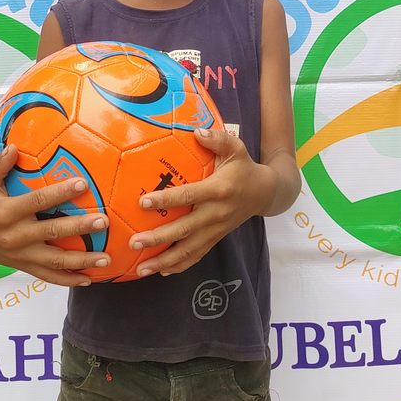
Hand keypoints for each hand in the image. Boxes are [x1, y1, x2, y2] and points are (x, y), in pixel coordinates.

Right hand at [0, 144, 111, 285]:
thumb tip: (13, 147)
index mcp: (6, 213)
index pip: (37, 201)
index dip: (60, 192)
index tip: (82, 183)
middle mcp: (15, 236)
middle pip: (52, 232)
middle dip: (79, 227)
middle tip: (103, 222)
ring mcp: (21, 255)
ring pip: (55, 260)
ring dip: (82, 259)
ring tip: (106, 257)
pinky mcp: (24, 266)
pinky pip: (49, 277)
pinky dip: (69, 279)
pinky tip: (89, 278)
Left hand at [129, 128, 276, 276]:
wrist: (265, 193)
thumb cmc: (244, 168)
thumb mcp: (236, 148)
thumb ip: (217, 139)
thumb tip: (196, 130)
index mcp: (219, 190)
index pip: (189, 196)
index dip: (166, 199)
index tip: (143, 202)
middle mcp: (216, 213)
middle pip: (185, 230)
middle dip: (159, 238)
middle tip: (134, 242)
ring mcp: (216, 230)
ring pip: (189, 250)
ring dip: (165, 260)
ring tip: (141, 268)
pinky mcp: (216, 238)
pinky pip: (197, 255)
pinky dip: (179, 265)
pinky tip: (161, 270)